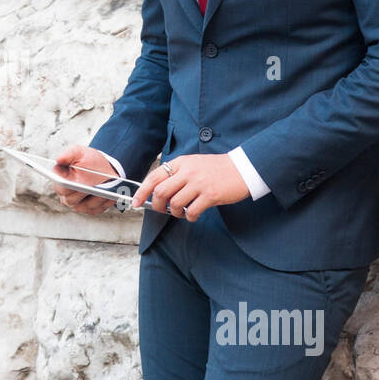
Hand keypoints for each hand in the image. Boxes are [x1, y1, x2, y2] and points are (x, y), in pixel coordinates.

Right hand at [51, 144, 119, 215]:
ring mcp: (78, 205)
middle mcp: (66, 196)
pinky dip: (105, 203)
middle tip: (92, 188)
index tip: (74, 183)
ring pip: (86, 205)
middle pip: (72, 200)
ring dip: (97, 199)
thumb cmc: (87, 159)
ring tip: (106, 192)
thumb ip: (67, 154)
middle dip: (82, 193)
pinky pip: (97, 208)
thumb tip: (59, 159)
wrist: (101, 166)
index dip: (66, 186)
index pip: (61, 188)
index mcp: (60, 183)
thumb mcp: (78, 152)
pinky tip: (112, 196)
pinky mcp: (90, 209)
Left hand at [131, 153, 249, 221]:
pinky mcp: (210, 195)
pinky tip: (193, 215)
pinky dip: (189, 217)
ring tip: (181, 212)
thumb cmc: (217, 168)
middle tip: (161, 210)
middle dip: (157, 205)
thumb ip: (177, 174)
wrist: (242, 168)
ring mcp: (199, 183)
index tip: (135, 202)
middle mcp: (188, 171)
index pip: (154, 177)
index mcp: (181, 162)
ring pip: (174, 204)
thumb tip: (158, 191)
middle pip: (161, 192)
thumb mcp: (194, 163)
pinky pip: (191, 211)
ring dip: (174, 213)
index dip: (142, 191)